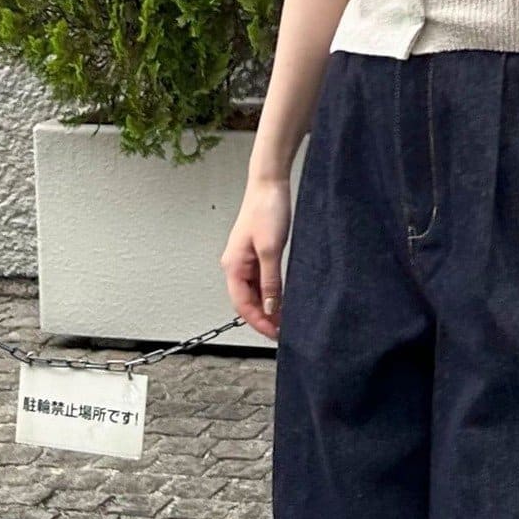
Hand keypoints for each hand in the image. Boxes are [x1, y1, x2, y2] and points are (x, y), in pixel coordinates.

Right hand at [220, 176, 292, 339]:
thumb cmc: (266, 210)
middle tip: (284, 331)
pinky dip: (271, 293)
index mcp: (233, 266)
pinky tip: (283, 298)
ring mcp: (245, 259)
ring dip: (268, 307)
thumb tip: (269, 309)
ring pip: (254, 292)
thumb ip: (270, 282)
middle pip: (247, 301)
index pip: (242, 305)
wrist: (269, 184)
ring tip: (285, 319)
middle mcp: (236, 265)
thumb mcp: (270, 250)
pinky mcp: (256, 253)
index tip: (275, 334)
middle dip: (263, 318)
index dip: (258, 322)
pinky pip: (261, 280)